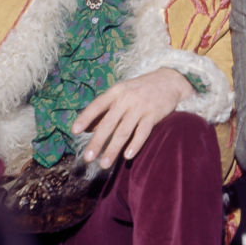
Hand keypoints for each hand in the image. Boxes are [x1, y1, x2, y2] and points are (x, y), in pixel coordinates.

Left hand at [72, 68, 194, 168]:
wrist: (170, 80)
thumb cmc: (141, 88)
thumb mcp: (123, 91)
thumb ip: (107, 107)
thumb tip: (89, 128)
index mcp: (116, 91)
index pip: (97, 105)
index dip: (86, 118)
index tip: (75, 131)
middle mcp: (127, 99)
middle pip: (108, 124)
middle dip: (97, 142)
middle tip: (87, 158)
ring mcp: (141, 107)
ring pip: (123, 131)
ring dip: (112, 149)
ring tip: (104, 164)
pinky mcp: (154, 114)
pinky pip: (142, 132)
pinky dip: (135, 145)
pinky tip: (127, 156)